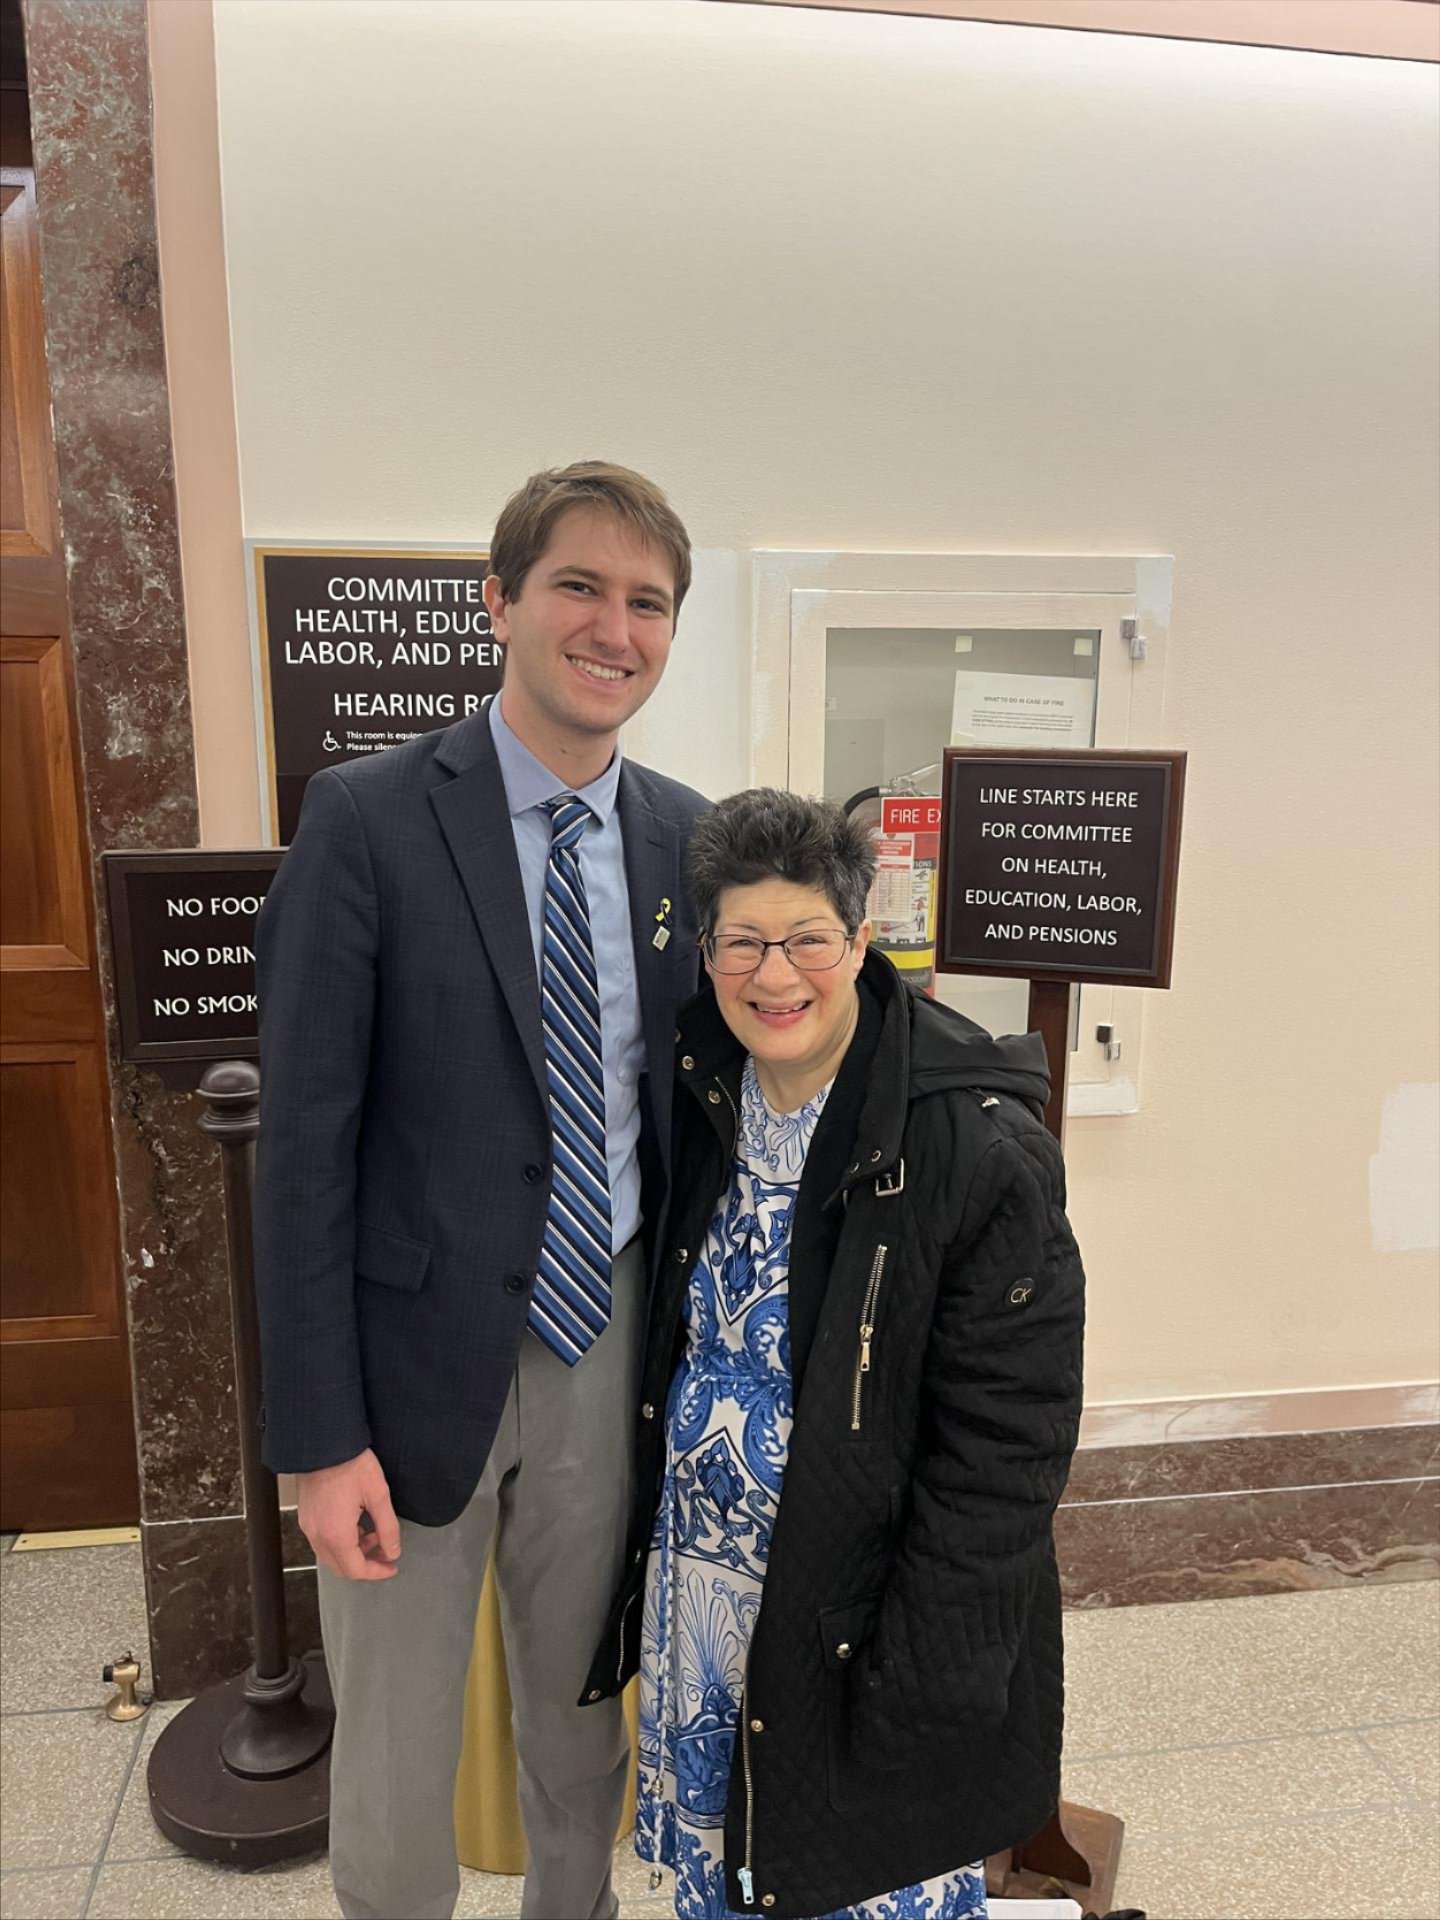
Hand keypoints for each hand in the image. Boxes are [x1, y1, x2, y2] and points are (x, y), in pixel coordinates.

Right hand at [295, 1448, 401, 1580]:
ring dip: (353, 1553)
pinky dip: (341, 1543)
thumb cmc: (350, 1464)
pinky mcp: (306, 1516)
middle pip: (341, 1568)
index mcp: (336, 1535)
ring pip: (331, 1556)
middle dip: (366, 1565)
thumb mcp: (378, 1495)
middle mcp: (318, 1536)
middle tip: (385, 1554)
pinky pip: (323, 1542)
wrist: (323, 1443)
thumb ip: (388, 1527)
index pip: (356, 1570)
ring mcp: (309, 1527)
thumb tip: (393, 1551)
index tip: (392, 1566)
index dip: (377, 1572)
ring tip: (374, 1535)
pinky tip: (355, 1526)